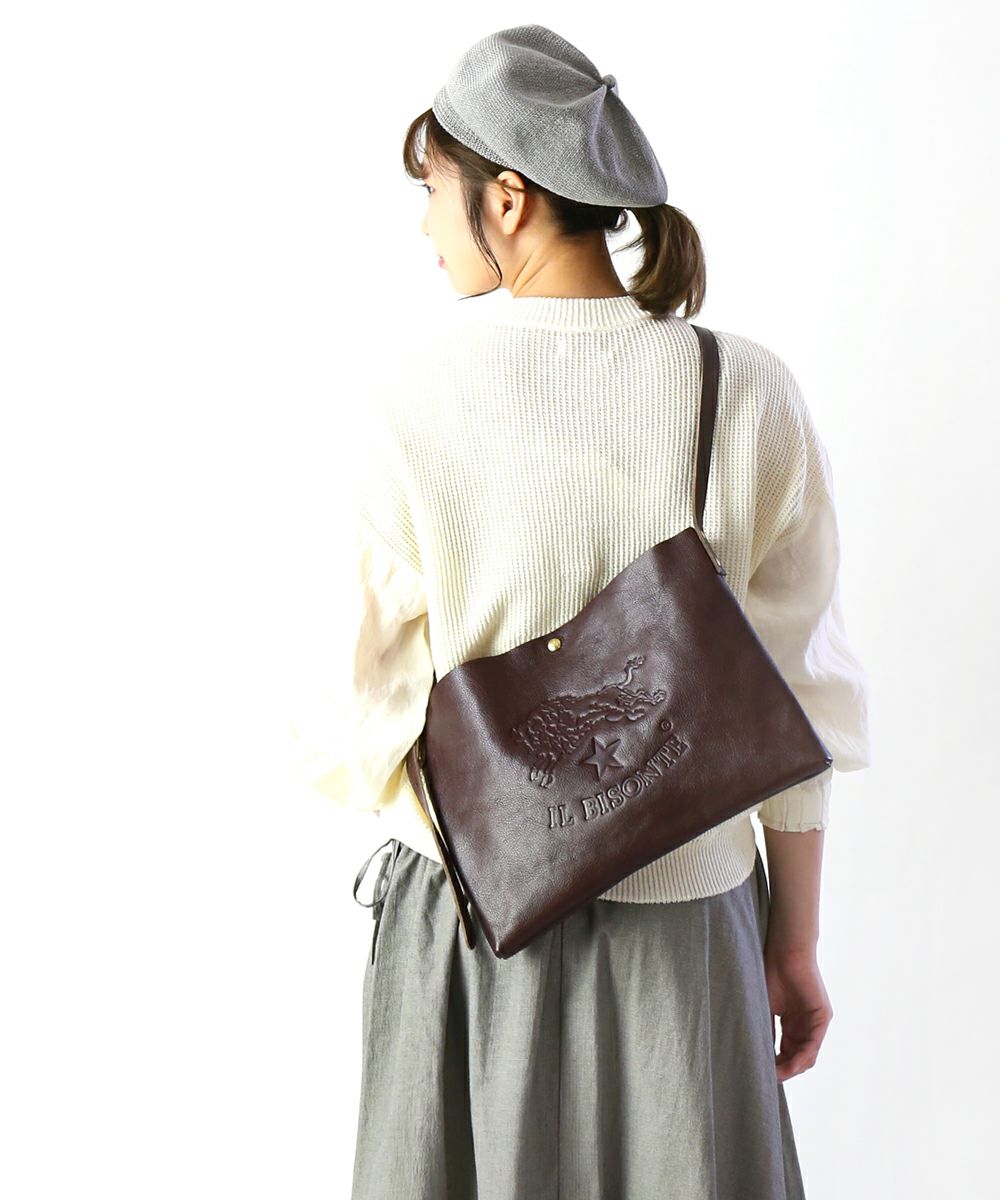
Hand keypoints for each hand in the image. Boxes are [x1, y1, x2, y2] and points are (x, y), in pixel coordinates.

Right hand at [762, 944, 832, 1082]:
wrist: (785, 951)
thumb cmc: (771, 972)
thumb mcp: (765, 1007)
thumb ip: (765, 1029)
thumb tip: (757, 1054)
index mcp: (792, 1023)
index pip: (786, 1052)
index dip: (774, 1065)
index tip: (759, 1074)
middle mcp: (806, 1025)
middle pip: (797, 1057)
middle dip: (782, 1071)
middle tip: (766, 1079)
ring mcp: (816, 1022)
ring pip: (806, 1055)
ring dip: (791, 1068)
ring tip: (775, 1076)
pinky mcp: (823, 1017)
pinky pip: (813, 1044)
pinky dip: (801, 1057)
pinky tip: (789, 1064)